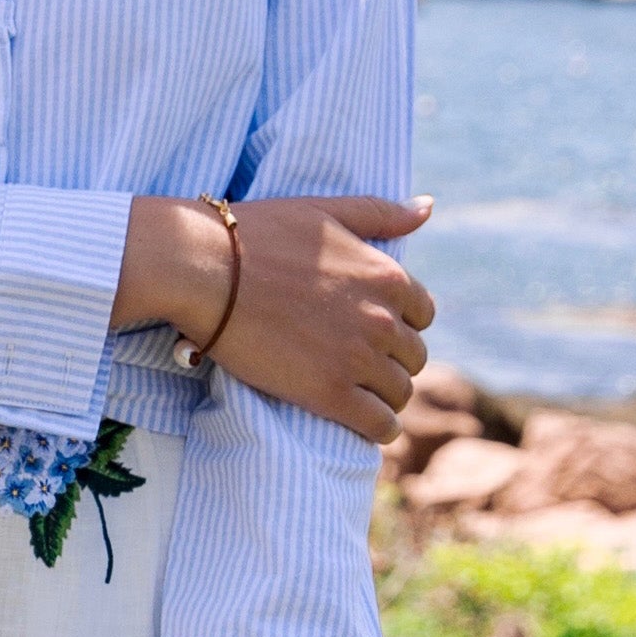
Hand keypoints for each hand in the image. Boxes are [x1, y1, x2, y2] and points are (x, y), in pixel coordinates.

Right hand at [117, 195, 436, 438]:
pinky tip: (366, 426)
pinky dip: (379, 429)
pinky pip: (379, 425)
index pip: (422, 315)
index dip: (400, 324)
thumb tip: (427, 207)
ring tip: (360, 395)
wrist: (208, 269)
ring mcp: (358, 359)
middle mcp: (383, 319)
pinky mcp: (331, 394)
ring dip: (385, 396)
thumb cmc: (260, 234)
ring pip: (399, 393)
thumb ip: (381, 214)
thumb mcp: (327, 211)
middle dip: (392, 361)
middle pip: (413, 357)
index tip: (374, 331)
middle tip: (359, 365)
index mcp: (388, 276)